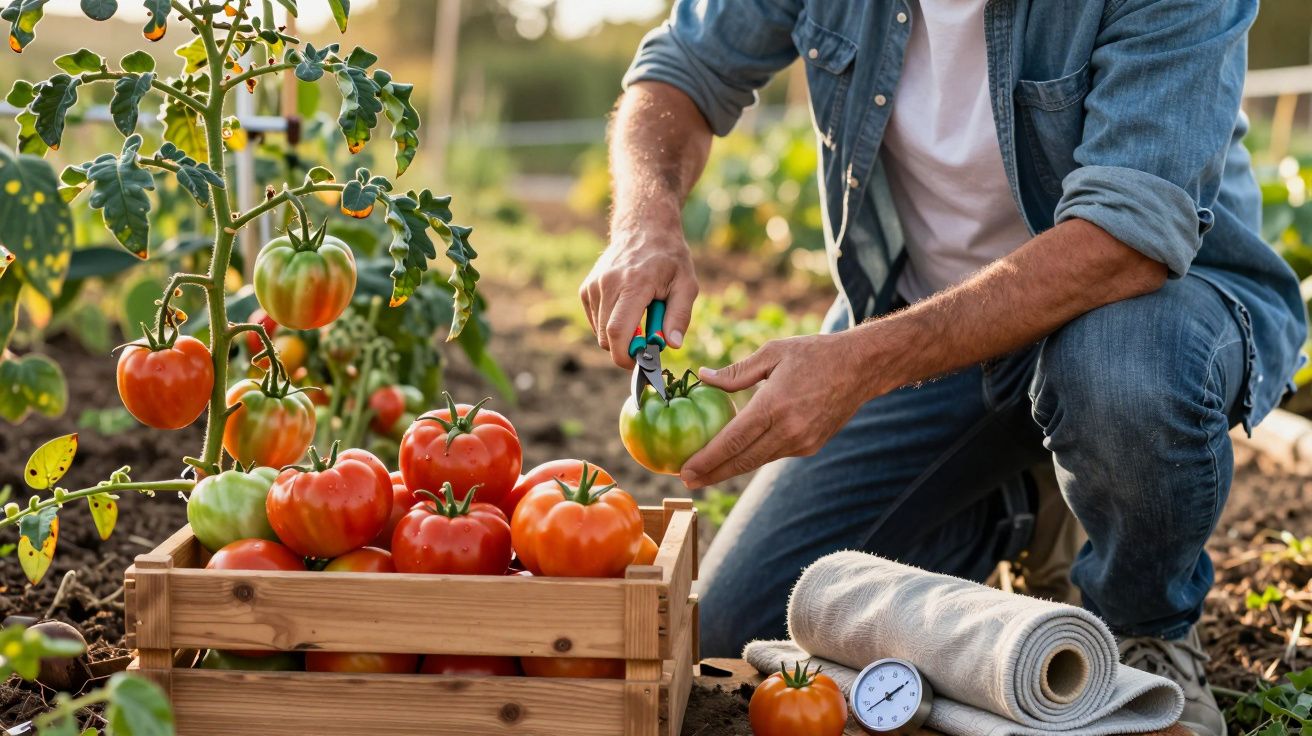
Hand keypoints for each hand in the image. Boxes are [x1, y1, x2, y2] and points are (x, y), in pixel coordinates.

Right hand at [580, 213, 697, 368]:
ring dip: (619, 336)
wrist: (644, 229)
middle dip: (625, 349)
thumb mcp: (687, 284)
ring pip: (599, 331)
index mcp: (634, 284)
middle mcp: (608, 284)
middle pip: (606, 337)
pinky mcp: (586, 289)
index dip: (625, 355)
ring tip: (640, 317)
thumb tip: (672, 345)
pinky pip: (595, 321)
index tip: (640, 363)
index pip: (618, 331)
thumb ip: (680, 316)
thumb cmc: (670, 259)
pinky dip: (609, 325)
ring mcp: (594, 286)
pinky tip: (626, 309)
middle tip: (647, 342)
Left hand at [680, 333, 876, 488]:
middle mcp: (789, 429)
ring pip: (758, 460)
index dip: (707, 459)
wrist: (861, 367)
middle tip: (686, 480)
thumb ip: (736, 372)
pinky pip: (774, 453)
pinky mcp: (811, 446)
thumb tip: (703, 377)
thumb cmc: (814, 353)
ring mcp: (802, 441)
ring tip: (705, 471)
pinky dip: (754, 455)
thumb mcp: (772, 352)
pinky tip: (736, 455)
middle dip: (712, 473)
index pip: (733, 440)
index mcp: (775, 405)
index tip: (685, 470)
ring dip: (731, 468)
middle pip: (742, 460)